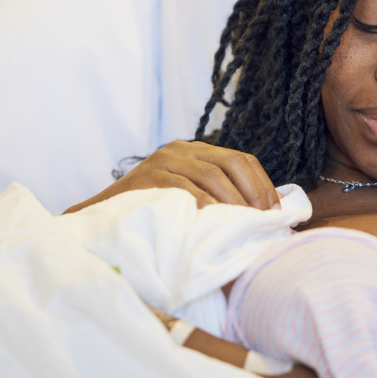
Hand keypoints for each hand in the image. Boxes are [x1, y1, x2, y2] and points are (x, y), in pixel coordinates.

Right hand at [63, 140, 280, 212]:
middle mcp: (181, 149)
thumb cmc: (152, 213)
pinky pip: (186, 190)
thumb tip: (267, 216)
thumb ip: (219, 197)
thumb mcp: (189, 197)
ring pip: (213, 176)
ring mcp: (163, 161)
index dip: (264, 186)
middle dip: (254, 194)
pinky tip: (216, 225)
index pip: (242, 160)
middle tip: (264, 223)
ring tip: (245, 228)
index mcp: (196, 151)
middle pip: (232, 163)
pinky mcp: (148, 177)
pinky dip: (207, 208)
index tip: (276, 214)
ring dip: (235, 205)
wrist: (99, 219)